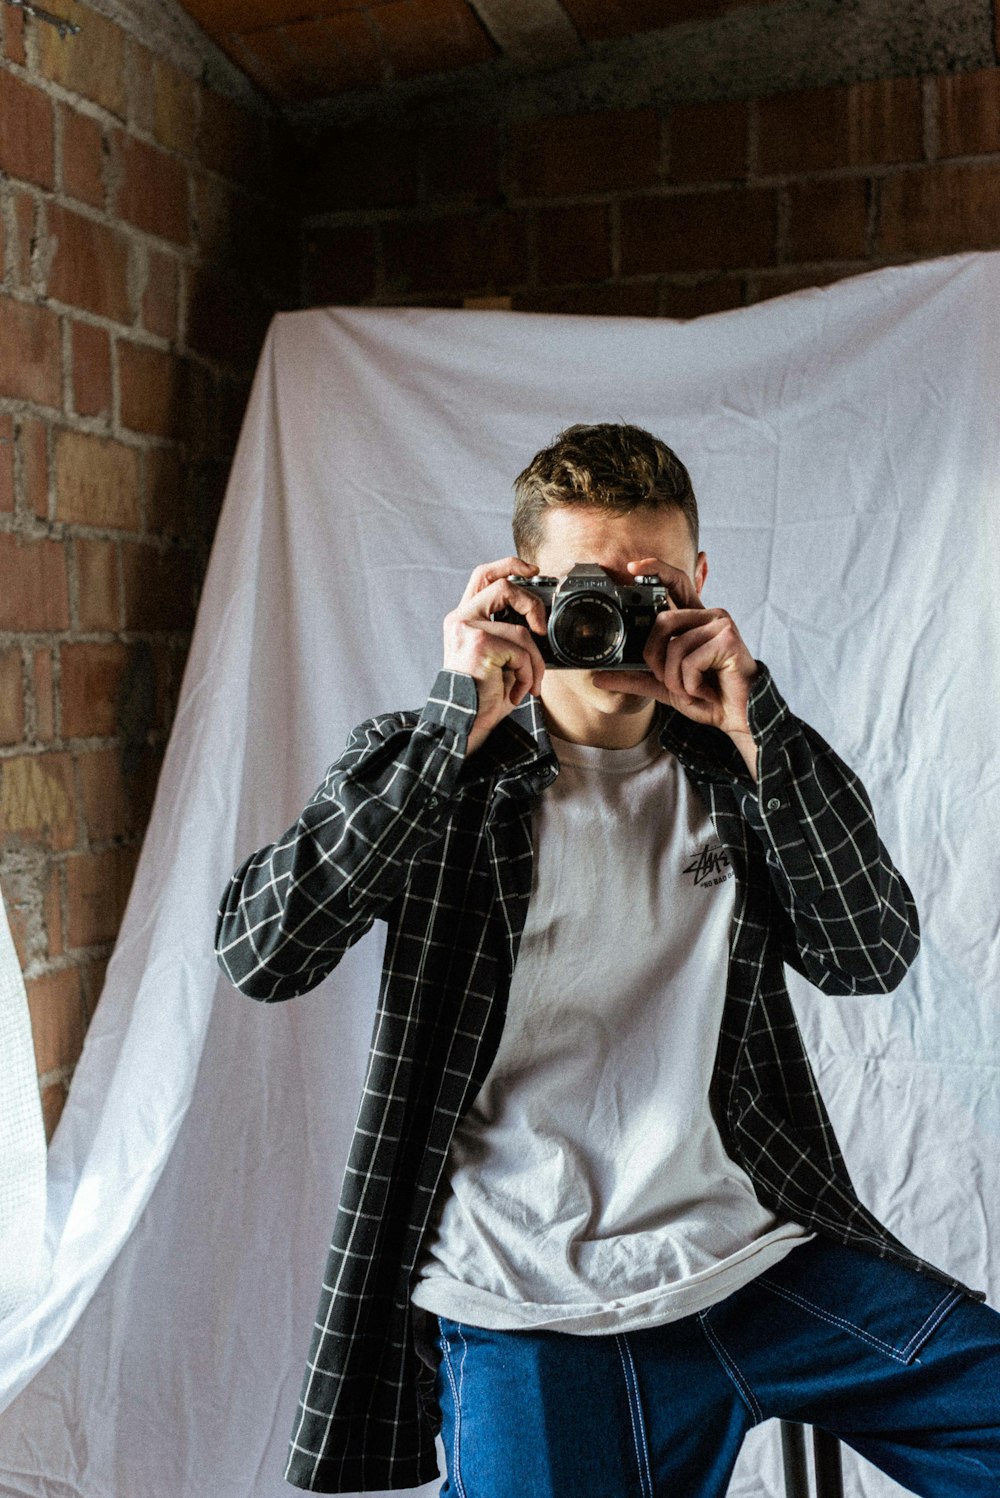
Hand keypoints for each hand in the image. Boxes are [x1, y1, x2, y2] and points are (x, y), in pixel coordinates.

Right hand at [442, 557, 547, 755]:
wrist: (464, 725)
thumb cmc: (482, 695)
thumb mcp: (498, 657)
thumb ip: (509, 632)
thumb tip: (542, 621)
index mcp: (464, 617)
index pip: (484, 575)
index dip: (510, 565)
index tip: (534, 571)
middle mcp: (460, 618)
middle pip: (504, 586)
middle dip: (532, 604)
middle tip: (541, 630)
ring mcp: (467, 629)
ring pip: (521, 630)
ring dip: (534, 662)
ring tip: (529, 683)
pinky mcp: (479, 645)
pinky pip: (521, 652)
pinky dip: (528, 675)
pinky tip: (517, 693)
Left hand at [594, 557, 758, 740]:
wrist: (739, 719)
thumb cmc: (709, 697)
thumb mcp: (665, 687)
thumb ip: (635, 678)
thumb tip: (598, 678)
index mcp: (694, 622)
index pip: (675, 583)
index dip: (655, 569)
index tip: (631, 567)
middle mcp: (709, 616)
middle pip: (662, 621)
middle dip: (655, 658)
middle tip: (669, 681)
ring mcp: (720, 626)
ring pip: (674, 645)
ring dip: (674, 679)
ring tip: (692, 690)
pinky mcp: (728, 640)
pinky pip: (689, 660)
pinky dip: (690, 684)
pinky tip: (706, 690)